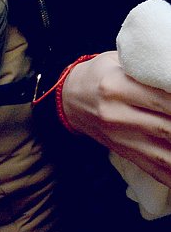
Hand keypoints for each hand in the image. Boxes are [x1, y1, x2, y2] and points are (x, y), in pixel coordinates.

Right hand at [63, 51, 170, 186]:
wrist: (69, 98)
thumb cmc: (98, 75)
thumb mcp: (117, 61)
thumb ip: (147, 68)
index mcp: (114, 87)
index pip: (161, 98)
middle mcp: (116, 115)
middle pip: (167, 127)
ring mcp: (121, 138)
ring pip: (165, 154)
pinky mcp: (125, 153)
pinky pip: (157, 170)